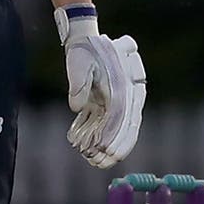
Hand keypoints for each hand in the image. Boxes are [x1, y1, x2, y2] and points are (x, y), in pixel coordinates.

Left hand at [55, 7, 145, 168]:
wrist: (85, 41)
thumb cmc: (86, 51)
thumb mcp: (80, 63)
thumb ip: (79, 83)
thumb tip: (76, 107)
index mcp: (125, 86)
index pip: (125, 117)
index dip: (117, 136)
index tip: (108, 151)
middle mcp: (126, 96)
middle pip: (124, 127)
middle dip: (114, 147)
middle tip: (103, 163)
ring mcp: (117, 101)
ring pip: (116, 129)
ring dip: (106, 146)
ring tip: (96, 162)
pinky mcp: (104, 103)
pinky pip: (104, 123)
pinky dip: (97, 136)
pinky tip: (87, 149)